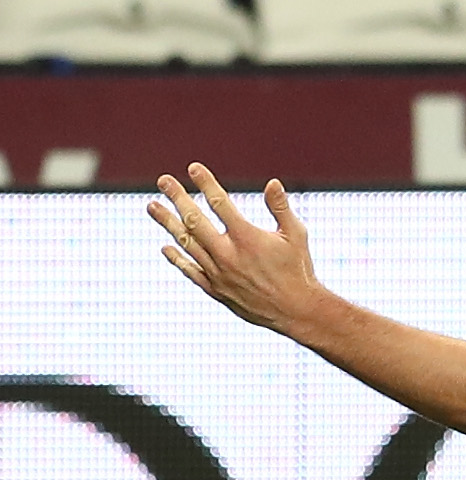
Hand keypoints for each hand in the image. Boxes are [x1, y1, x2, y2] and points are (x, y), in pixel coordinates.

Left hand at [148, 163, 321, 332]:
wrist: (296, 311)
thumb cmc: (298, 269)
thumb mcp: (296, 235)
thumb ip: (280, 208)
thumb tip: (272, 182)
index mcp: (247, 238)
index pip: (220, 204)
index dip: (206, 184)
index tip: (194, 168)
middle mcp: (228, 254)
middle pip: (194, 220)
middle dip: (178, 197)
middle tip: (164, 181)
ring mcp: (218, 273)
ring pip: (186, 243)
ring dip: (168, 223)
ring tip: (152, 206)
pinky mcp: (216, 289)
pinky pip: (191, 271)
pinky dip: (177, 258)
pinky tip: (166, 247)